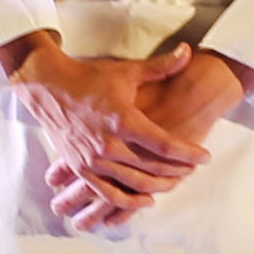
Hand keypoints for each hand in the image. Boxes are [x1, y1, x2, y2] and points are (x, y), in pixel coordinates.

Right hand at [6, 36, 224, 223]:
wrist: (49, 86)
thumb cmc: (89, 77)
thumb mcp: (127, 72)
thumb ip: (161, 67)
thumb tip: (187, 52)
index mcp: (123, 119)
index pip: (164, 144)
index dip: (188, 153)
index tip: (205, 156)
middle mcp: (108, 144)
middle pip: (152, 167)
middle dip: (177, 170)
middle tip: (193, 168)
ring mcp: (93, 160)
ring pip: (134, 183)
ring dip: (158, 186)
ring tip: (175, 182)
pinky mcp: (81, 168)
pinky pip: (108, 193)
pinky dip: (128, 201)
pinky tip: (145, 200)